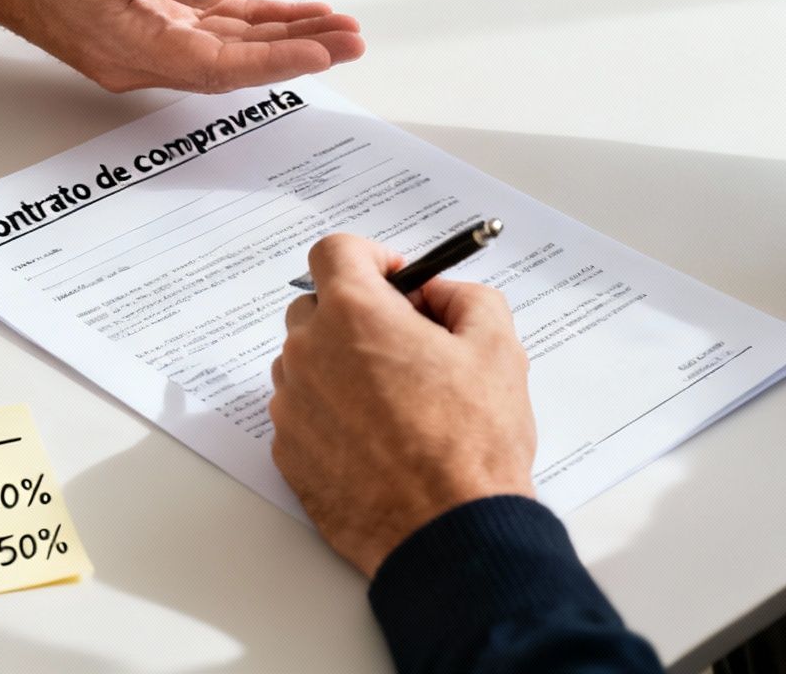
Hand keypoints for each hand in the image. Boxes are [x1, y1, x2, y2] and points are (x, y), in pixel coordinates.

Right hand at [0, 0, 364, 91]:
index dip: (276, 60)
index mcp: (124, 39)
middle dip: (296, 54)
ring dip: (282, 41)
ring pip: (227, 53)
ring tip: (339, 29)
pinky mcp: (144, 28)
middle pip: (232, 67)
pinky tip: (290, 18)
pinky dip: (252, 27)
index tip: (325, 51)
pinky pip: (209, 35)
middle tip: (354, 41)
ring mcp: (141, 47)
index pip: (217, 63)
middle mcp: (137, 56)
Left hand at [269, 234, 535, 575]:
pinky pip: (303, 412)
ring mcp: (292, 407)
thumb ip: (466, 297)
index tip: (396, 279)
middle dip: (357, 314)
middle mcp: (309, 354)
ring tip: (396, 401)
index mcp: (354, 315)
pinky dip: (332, 413)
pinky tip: (378, 439)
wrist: (447, 533)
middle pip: (316, 307)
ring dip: (341, 366)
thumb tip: (439, 294)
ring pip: (307, 362)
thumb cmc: (472, 446)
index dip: (370, 257)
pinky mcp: (288, 454)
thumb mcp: (498, 347)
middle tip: (406, 344)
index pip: (335, 252)